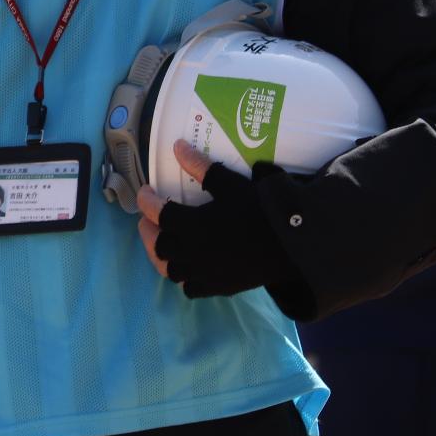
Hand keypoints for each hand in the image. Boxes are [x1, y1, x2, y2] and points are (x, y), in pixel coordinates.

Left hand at [133, 141, 292, 298]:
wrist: (290, 245)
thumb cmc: (260, 210)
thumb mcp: (230, 184)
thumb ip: (201, 167)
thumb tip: (178, 148)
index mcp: (191, 225)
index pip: (159, 213)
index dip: (147, 202)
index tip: (144, 193)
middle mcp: (191, 252)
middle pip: (158, 245)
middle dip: (149, 231)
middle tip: (148, 220)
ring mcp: (203, 273)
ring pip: (169, 269)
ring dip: (161, 255)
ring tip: (163, 243)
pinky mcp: (217, 287)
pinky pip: (190, 288)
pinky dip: (183, 278)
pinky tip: (187, 267)